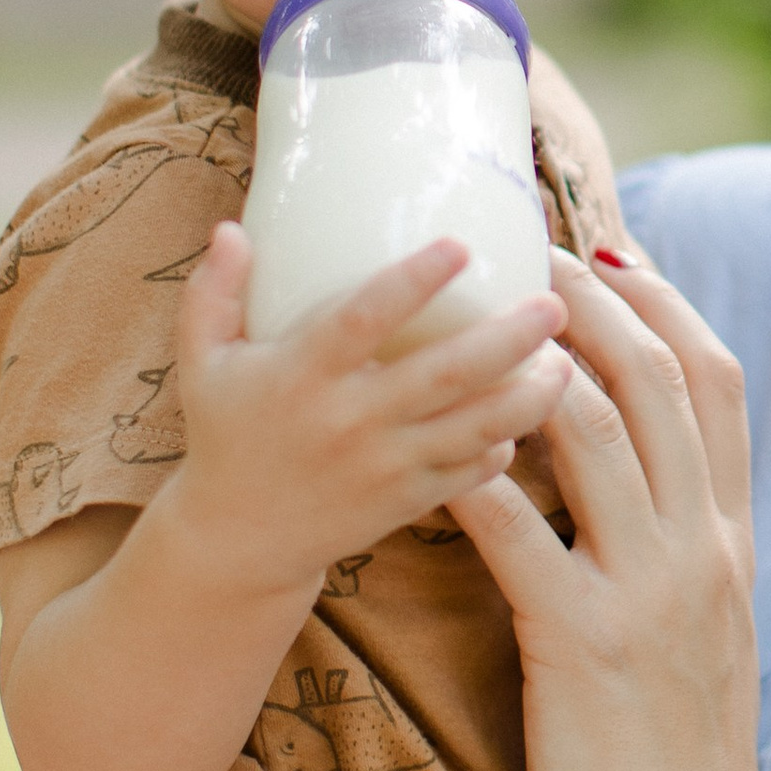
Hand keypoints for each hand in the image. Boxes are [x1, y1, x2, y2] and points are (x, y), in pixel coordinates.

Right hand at [169, 224, 566, 607]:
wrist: (236, 542)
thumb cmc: (227, 434)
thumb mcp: (204, 362)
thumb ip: (213, 293)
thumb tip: (232, 227)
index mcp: (300, 376)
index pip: (362, 321)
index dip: (412, 283)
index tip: (460, 245)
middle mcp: (348, 422)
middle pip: (442, 376)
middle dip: (506, 339)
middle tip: (553, 303)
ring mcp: (382, 467)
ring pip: (472, 429)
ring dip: (529, 396)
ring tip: (567, 360)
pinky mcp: (405, 502)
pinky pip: (470, 472)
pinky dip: (506, 445)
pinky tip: (533, 413)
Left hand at [447, 251, 770, 770]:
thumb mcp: (706, 644)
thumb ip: (679, 561)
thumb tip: (636, 495)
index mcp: (730, 544)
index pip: (715, 386)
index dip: (665, 306)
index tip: (611, 253)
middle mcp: (702, 550)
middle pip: (660, 380)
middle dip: (596, 300)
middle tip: (531, 249)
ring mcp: (650, 594)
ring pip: (599, 432)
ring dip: (532, 361)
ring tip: (470, 320)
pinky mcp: (585, 647)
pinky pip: (523, 535)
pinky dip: (477, 479)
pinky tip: (427, 448)